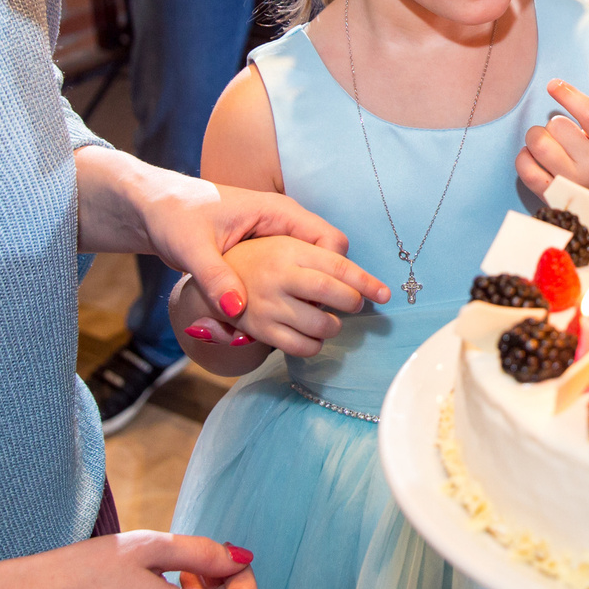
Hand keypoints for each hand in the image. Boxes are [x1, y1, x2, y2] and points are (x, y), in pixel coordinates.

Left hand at [127, 175, 363, 321]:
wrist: (152, 207)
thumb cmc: (174, 218)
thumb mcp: (192, 249)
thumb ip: (216, 278)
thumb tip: (238, 310)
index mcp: (277, 212)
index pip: (330, 242)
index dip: (338, 274)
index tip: (325, 305)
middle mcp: (283, 222)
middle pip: (332, 255)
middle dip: (341, 286)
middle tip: (339, 319)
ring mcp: (276, 236)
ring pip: (317, 265)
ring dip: (321, 291)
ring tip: (324, 322)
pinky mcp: (264, 250)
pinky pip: (297, 270)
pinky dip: (302, 291)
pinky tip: (297, 314)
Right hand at [182, 233, 383, 356]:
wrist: (202, 263)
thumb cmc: (255, 254)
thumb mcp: (282, 241)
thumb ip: (316, 253)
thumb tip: (354, 274)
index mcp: (288, 249)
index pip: (338, 266)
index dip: (366, 281)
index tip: (385, 293)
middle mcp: (279, 276)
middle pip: (333, 294)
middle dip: (353, 302)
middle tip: (356, 304)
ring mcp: (268, 304)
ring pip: (320, 324)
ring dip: (333, 326)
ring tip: (331, 320)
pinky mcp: (258, 329)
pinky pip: (300, 346)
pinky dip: (314, 345)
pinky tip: (313, 336)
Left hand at [516, 66, 588, 190]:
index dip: (569, 96)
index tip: (553, 84)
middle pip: (557, 125)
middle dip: (554, 122)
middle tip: (563, 133)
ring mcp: (573, 183)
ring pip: (538, 144)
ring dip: (536, 137)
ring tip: (551, 145)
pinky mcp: (551, 195)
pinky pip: (524, 167)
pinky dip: (524, 158)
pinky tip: (536, 159)